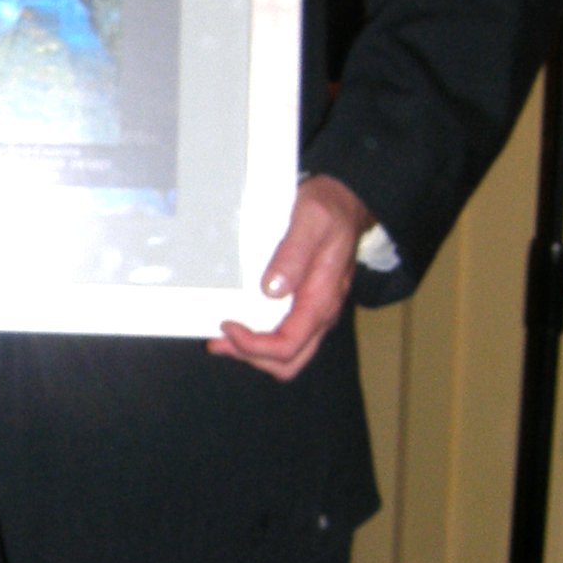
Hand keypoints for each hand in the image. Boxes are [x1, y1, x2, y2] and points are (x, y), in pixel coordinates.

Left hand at [209, 174, 373, 382]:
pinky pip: (285, 334)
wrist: (344, 201)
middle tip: (217, 341)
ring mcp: (314, 310)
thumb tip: (271, 289)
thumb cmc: (328, 210)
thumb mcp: (310, 221)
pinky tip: (240, 320)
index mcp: (321, 299)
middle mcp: (320, 312)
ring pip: (287, 353)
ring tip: (223, 337)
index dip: (253, 346)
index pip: (288, 345)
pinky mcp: (305, 303)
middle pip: (289, 361)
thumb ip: (293, 254)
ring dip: (253, 351)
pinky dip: (260, 337)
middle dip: (250, 357)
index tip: (227, 325)